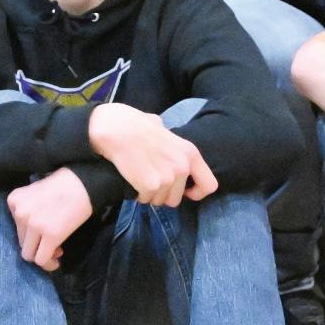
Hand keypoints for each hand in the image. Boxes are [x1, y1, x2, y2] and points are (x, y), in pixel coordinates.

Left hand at [6, 169, 93, 270]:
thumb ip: (28, 211)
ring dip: (42, 255)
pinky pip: (41, 260)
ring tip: (56, 249)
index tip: (43, 231)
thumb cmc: (62, 185)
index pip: (16, 227)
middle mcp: (20, 212)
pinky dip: (49, 264)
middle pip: (21, 242)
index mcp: (14, 200)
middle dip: (36, 245)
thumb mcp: (34, 193)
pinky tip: (57, 260)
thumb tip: (32, 239)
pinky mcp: (50, 235)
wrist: (82, 182)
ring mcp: (33, 224)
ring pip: (29, 254)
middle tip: (52, 242)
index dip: (30, 234)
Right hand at [87, 103, 217, 207]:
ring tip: (138, 176)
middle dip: (163, 193)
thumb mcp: (161, 128)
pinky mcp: (150, 185)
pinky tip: (131, 179)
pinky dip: (137, 193)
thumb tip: (164, 137)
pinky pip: (145, 199)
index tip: (184, 191)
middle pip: (177, 198)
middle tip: (150, 179)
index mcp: (190, 153)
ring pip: (160, 201)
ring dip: (149, 193)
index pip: (209, 186)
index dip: (196, 192)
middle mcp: (182, 167)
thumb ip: (169, 141)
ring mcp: (167, 178)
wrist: (114, 128)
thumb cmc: (133, 123)